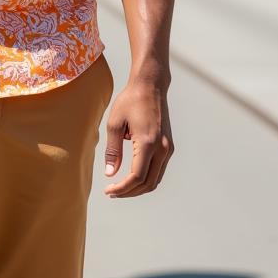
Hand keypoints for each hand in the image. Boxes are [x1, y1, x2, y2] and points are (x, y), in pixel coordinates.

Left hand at [103, 78, 173, 197]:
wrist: (150, 85)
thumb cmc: (130, 100)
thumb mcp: (115, 123)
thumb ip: (113, 151)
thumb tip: (110, 174)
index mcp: (148, 143)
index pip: (136, 177)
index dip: (122, 188)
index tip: (108, 191)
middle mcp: (162, 148)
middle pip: (148, 183)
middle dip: (130, 192)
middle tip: (112, 192)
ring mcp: (168, 148)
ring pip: (156, 179)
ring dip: (139, 187)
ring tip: (120, 187)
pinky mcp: (168, 145)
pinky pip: (159, 170)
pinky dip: (146, 178)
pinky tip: (132, 176)